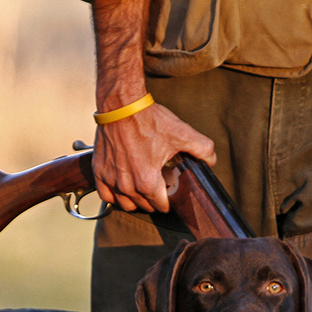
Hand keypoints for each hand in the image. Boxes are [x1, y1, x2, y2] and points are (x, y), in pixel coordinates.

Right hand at [93, 102, 216, 213]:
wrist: (120, 105)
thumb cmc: (148, 119)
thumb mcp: (181, 133)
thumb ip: (202, 148)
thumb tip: (212, 161)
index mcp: (147, 182)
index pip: (161, 206)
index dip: (168, 200)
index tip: (169, 189)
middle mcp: (127, 186)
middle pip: (144, 206)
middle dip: (153, 198)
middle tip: (158, 183)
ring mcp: (111, 181)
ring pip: (126, 204)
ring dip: (135, 200)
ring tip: (142, 187)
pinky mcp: (100, 173)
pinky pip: (107, 196)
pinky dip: (115, 195)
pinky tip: (122, 187)